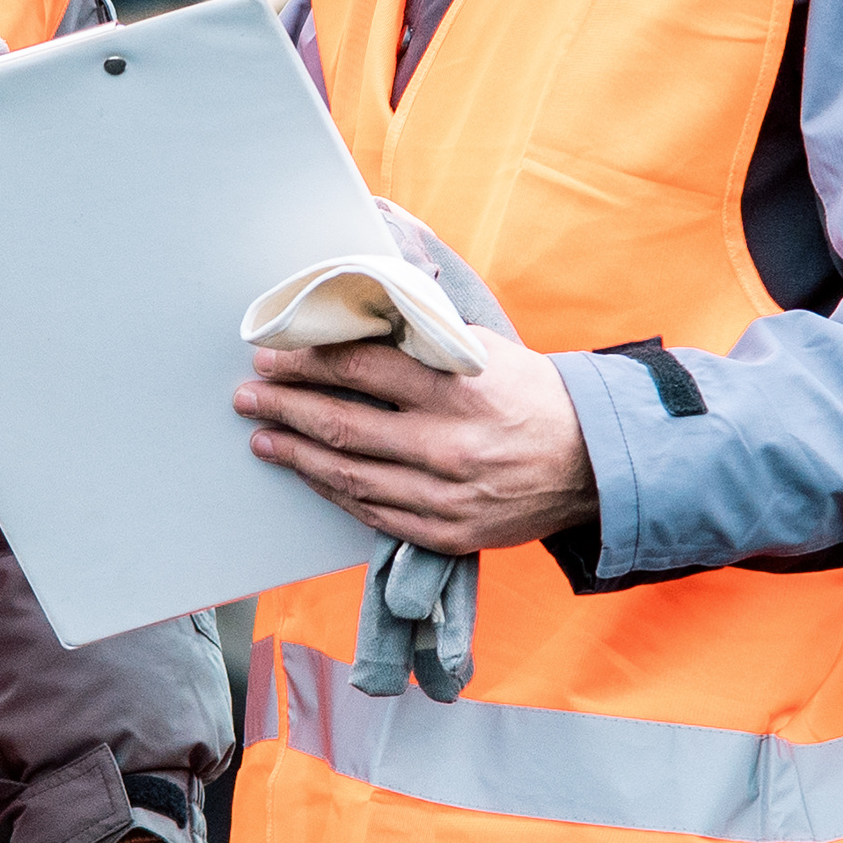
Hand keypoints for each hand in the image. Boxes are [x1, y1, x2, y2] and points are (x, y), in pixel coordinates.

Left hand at [235, 333, 593, 555]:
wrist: (593, 465)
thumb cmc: (534, 398)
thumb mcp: (487, 352)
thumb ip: (427, 337)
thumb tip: (363, 310)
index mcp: (457, 389)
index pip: (361, 369)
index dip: (307, 361)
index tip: (273, 354)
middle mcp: (447, 444)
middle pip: (342, 424)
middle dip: (285, 406)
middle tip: (249, 395)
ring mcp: (444, 496)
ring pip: (349, 475)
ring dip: (296, 455)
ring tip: (263, 438)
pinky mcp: (446, 532)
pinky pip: (373, 514)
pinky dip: (334, 493)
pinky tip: (308, 476)